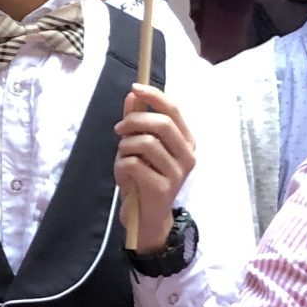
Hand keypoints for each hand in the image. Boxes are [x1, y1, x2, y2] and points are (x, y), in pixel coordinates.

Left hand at [115, 82, 195, 250]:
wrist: (146, 218)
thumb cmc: (144, 179)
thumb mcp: (139, 147)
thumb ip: (138, 122)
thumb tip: (132, 95)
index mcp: (187, 142)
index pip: (175, 111)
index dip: (154, 96)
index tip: (135, 88)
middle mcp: (188, 156)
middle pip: (161, 124)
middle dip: (134, 121)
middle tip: (118, 129)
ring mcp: (177, 173)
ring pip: (145, 143)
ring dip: (125, 146)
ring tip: (122, 156)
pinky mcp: (163, 188)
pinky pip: (134, 164)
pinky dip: (121, 164)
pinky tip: (123, 173)